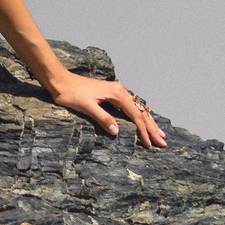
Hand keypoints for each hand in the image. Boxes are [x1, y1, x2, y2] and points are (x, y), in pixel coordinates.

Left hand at [46, 72, 166, 148]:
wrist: (61, 80)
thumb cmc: (71, 93)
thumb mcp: (86, 106)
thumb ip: (102, 118)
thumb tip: (117, 132)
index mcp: (117, 93)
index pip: (135, 116)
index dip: (143, 131)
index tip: (149, 144)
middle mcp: (121, 91)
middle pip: (141, 112)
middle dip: (152, 128)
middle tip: (163, 142)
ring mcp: (117, 92)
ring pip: (138, 109)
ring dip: (148, 123)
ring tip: (159, 135)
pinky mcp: (112, 94)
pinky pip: (131, 107)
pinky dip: (139, 117)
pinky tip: (143, 123)